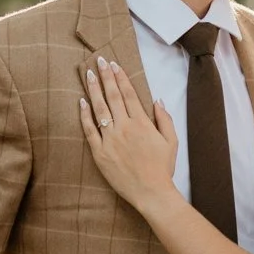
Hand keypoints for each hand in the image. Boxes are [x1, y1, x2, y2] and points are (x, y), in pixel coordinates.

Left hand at [79, 57, 178, 212]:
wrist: (151, 192)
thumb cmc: (162, 168)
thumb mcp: (171, 141)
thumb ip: (164, 119)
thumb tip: (157, 100)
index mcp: (142, 123)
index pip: (129, 94)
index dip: (120, 77)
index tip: (114, 65)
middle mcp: (125, 127)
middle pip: (113, 96)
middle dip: (105, 77)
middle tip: (99, 61)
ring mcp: (110, 139)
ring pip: (99, 109)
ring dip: (93, 90)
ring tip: (88, 75)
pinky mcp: (100, 152)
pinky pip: (90, 130)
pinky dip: (85, 115)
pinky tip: (81, 102)